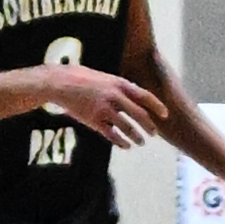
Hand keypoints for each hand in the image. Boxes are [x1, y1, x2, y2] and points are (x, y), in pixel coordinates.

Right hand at [44, 63, 167, 146]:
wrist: (59, 83)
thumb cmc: (80, 77)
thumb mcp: (103, 77)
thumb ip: (117, 87)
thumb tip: (131, 96)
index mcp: (119, 83)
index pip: (144, 96)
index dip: (157, 106)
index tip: (165, 114)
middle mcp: (114, 96)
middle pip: (139, 114)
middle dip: (149, 126)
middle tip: (154, 133)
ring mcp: (104, 109)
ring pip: (127, 127)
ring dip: (136, 136)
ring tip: (141, 142)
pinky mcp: (94, 120)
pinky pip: (112, 135)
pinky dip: (121, 142)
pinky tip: (126, 146)